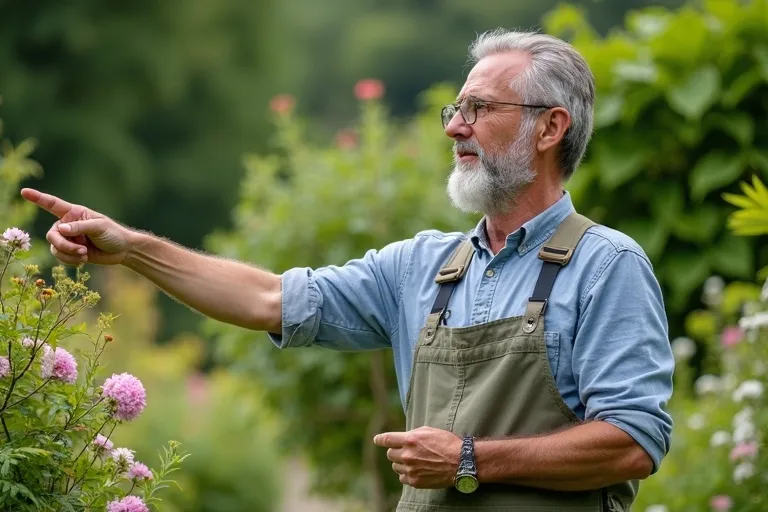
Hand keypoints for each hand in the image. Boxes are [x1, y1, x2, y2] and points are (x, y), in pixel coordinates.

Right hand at [20, 188, 134, 265]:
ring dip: (68, 254)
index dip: (38, 198)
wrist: (122, 251)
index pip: (53, 204)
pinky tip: (83, 259)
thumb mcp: (99, 227)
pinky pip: (60, 257)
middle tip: (82, 250)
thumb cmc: (113, 234)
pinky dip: (70, 260)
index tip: (25, 192)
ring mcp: (68, 238)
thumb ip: (80, 227)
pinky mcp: (70, 251)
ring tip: (85, 254)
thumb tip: (61, 229)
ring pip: (55, 248)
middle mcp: (67, 225)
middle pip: (52, 235)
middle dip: (64, 245)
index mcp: (74, 213)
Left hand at [373, 426, 461, 488]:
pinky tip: (415, 470)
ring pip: (395, 466)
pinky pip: (402, 478)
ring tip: (413, 461)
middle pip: (390, 454)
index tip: (377, 440)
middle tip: (405, 451)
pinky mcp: (415, 481)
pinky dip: (406, 474)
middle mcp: (407, 455)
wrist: (460, 462)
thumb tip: (401, 437)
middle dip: (395, 451)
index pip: (387, 439)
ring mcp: (411, 469)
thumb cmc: (447, 443)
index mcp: (410, 440)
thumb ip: (412, 434)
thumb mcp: (429, 431)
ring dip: (401, 463)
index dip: (380, 439)